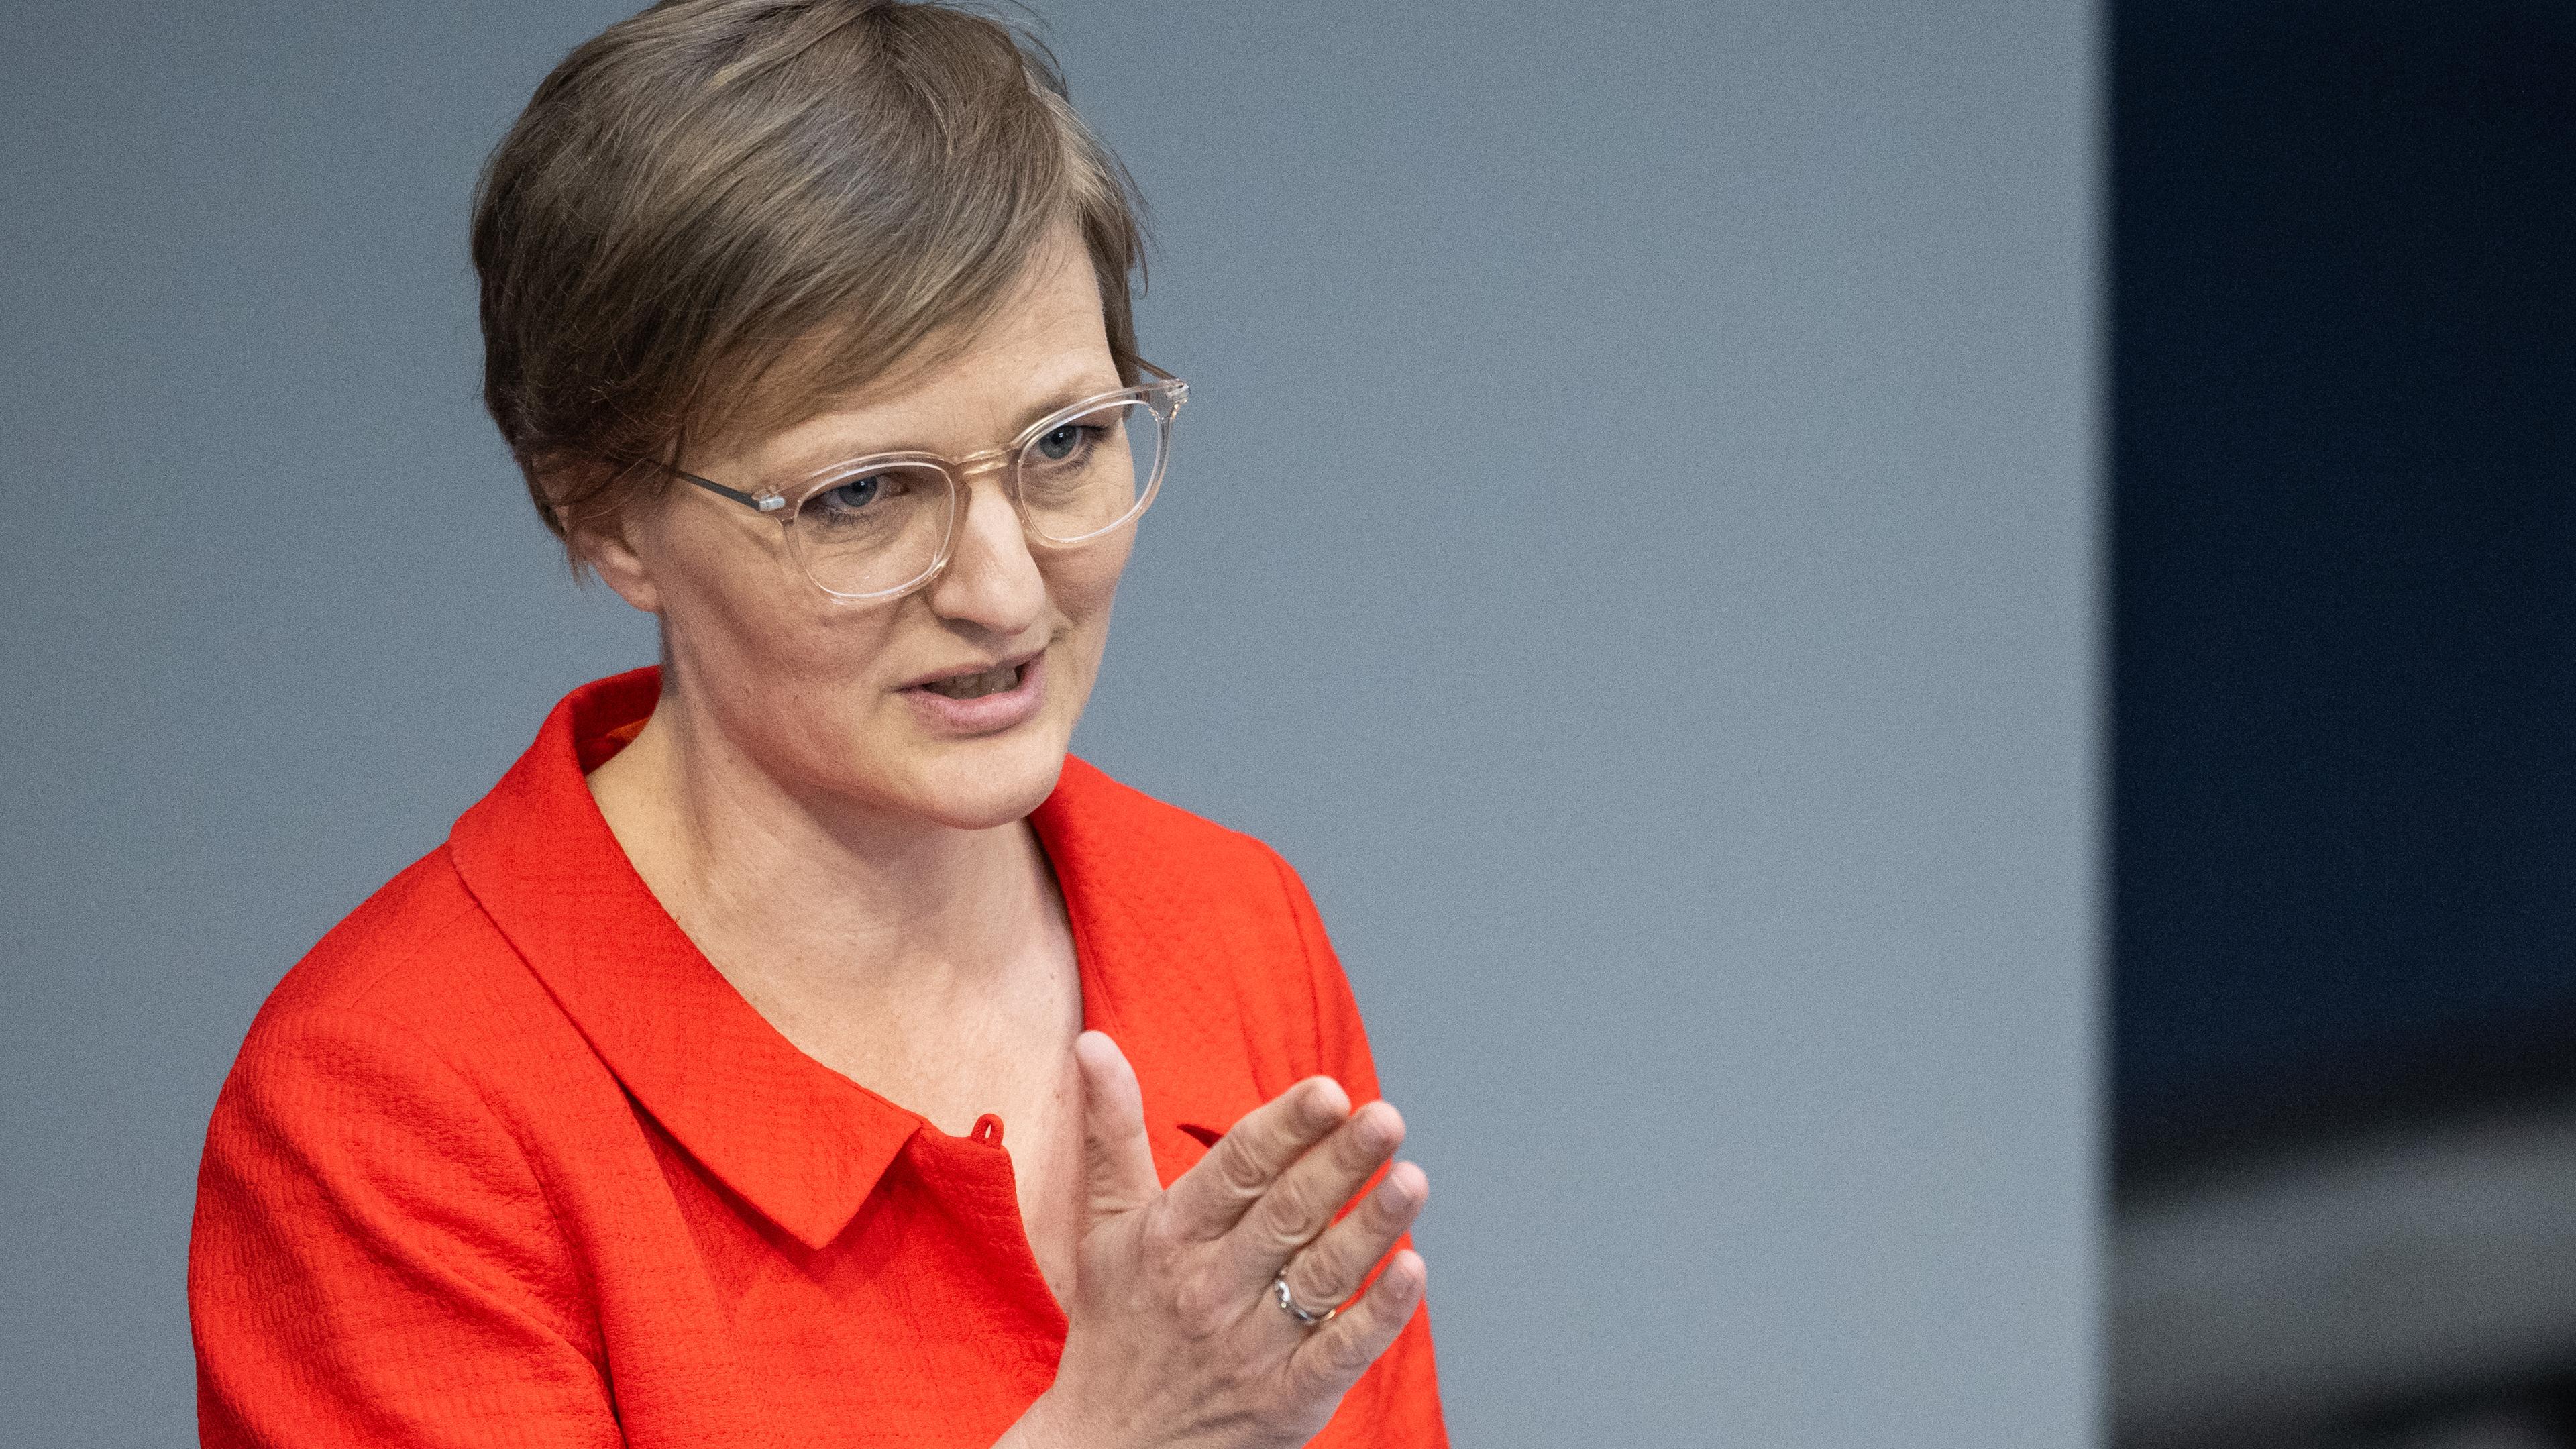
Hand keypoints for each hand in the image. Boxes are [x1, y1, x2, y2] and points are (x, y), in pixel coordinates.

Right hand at [1002, 1031, 1428, 1448]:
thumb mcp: (1107, 1226)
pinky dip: (1377, 1314)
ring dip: (1371, 1228)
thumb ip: (1112, 1131)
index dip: (1283, 1129)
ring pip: (1321, 1277)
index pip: (1235, 1169)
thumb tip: (1093, 1041)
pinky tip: (1413, 1271)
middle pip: (1286, 1214)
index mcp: (1170, 1236)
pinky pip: (1339, 1352)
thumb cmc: (1117, 1323)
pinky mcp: (1286, 1400)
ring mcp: (1250, 1347)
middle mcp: (1209, 1287)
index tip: (1328, 1091)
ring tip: (1413, 1179)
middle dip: (1339, 1164)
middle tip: (1387, 1118)